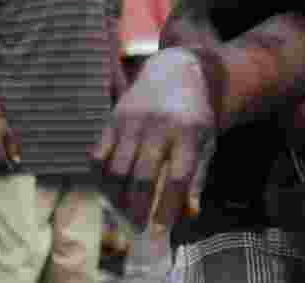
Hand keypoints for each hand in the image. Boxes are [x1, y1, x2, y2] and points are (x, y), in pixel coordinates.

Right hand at [91, 48, 214, 229]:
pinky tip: (108, 189)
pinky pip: (98, 155)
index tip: (159, 230)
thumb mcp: (205, 141)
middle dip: (138, 208)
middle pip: (143, 176)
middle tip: (137, 227)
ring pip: (116, 169)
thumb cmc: (193, 115)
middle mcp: (159, 126)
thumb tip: (189, 213)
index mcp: (188, 132)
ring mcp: (133, 121)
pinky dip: (100, 177)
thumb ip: (197, 176)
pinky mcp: (113, 119)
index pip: (178, 177)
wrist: (175, 74)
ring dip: (117, 196)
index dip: (168, 206)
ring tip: (122, 211)